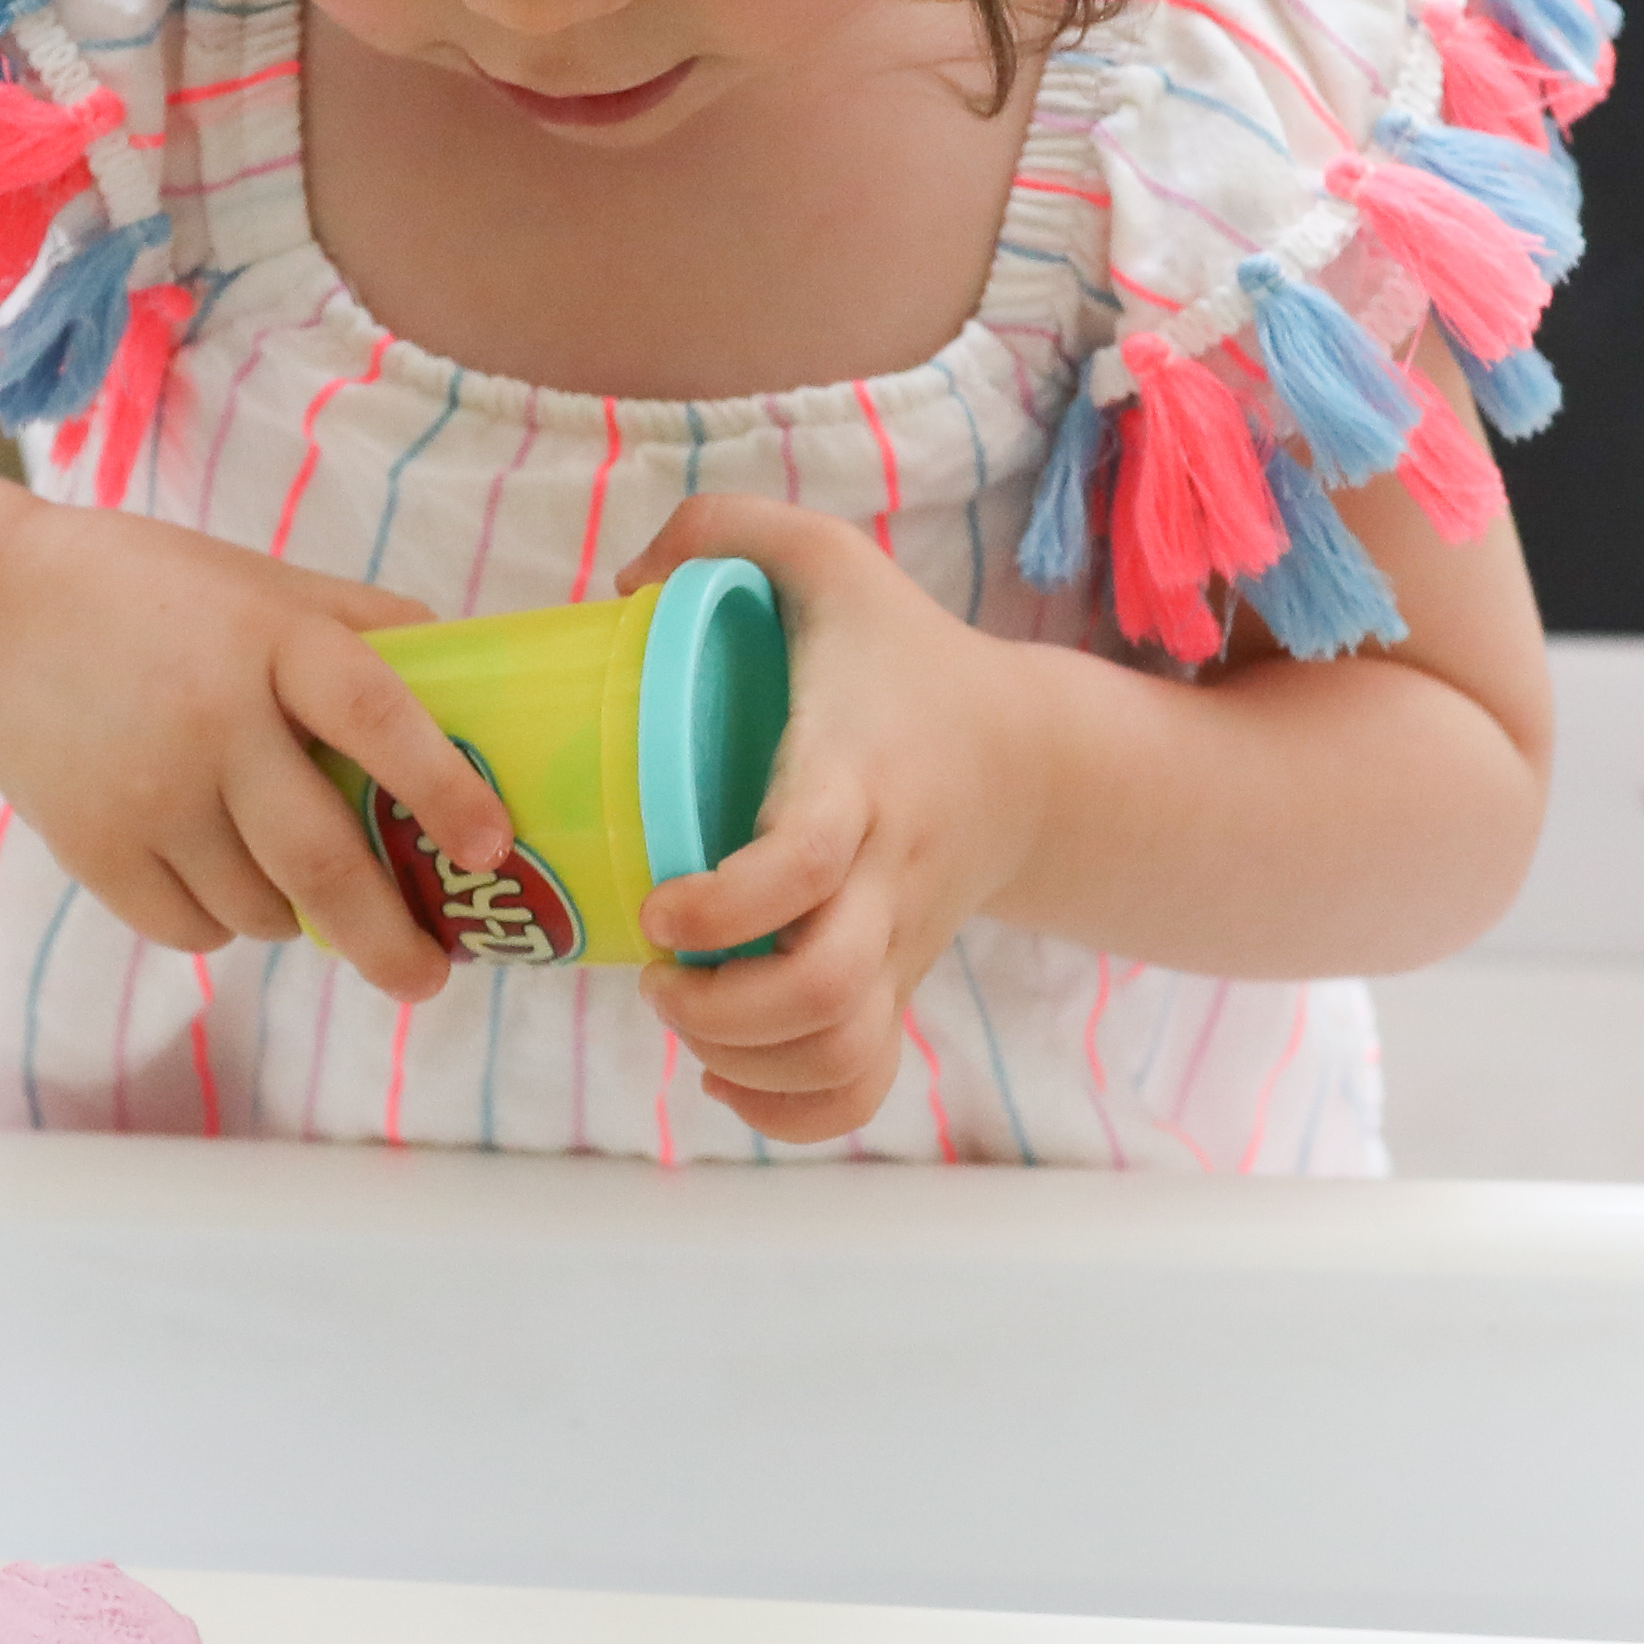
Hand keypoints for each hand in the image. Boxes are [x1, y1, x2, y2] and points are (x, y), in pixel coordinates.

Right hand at [0, 508, 515, 1006]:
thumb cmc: (150, 596)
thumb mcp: (260, 583)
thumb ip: (359, 629)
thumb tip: (476, 686)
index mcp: (270, 640)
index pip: (374, 717)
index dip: (442, 785)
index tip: (493, 846)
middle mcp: (212, 721)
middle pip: (319, 859)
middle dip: (387, 937)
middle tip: (429, 979)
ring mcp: (147, 794)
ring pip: (260, 908)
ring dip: (300, 916)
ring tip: (298, 880)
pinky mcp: (93, 849)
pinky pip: (192, 930)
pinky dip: (225, 923)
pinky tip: (216, 872)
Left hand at [620, 499, 1055, 1144]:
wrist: (1027, 758)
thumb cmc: (898, 656)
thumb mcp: (825, 560)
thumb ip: (720, 531)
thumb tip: (617, 583)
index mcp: (858, 775)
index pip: (808, 862)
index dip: (730, 904)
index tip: (662, 908)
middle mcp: (888, 876)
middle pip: (829, 988)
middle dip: (724, 1009)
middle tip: (659, 974)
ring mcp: (898, 946)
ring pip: (843, 1054)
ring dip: (747, 1063)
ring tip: (684, 1015)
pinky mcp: (899, 990)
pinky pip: (860, 1089)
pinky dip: (791, 1111)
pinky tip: (727, 1076)